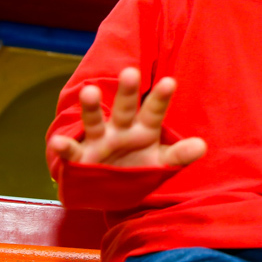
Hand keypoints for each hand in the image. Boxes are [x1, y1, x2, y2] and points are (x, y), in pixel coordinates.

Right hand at [47, 67, 206, 171]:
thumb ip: (179, 155)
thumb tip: (203, 146)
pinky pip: (71, 150)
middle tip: (131, 72)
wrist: (108, 188)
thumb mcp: (160, 162)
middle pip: (125, 108)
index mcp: (143, 129)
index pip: (154, 112)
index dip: (161, 98)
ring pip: (95, 121)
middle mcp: (120, 129)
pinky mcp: (80, 158)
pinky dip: (64, 146)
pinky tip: (59, 141)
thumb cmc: (136, 168)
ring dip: (92, 107)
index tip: (170, 82)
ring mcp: (99, 141)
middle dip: (127, 92)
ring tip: (89, 92)